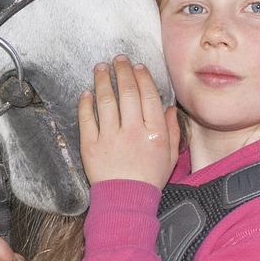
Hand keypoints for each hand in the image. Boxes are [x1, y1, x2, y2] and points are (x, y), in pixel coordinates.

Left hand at [78, 55, 179, 188]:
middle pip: (127, 92)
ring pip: (106, 100)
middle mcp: (133, 131)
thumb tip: (169, 107)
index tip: (137, 66)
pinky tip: (87, 92)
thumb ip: (173, 130)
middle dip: (123, 71)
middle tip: (119, 59)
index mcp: (154, 133)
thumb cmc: (149, 179)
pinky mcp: (91, 145)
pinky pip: (87, 118)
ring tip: (101, 67)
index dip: (142, 77)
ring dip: (103, 80)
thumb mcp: (170, 156)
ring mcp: (110, 138)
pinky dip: (86, 103)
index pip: (148, 96)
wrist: (125, 201)